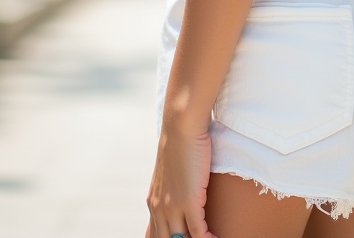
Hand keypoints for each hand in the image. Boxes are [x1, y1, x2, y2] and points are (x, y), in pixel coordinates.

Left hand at [145, 121, 216, 237]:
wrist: (181, 127)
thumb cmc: (181, 144)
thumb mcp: (172, 172)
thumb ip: (173, 188)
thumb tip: (184, 191)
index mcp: (154, 203)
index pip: (154, 237)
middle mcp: (160, 209)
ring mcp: (173, 208)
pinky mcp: (189, 202)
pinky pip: (199, 234)